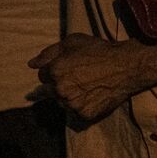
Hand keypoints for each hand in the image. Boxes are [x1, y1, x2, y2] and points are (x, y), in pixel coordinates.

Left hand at [27, 34, 156, 122]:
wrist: (125, 67)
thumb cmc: (99, 51)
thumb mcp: (72, 42)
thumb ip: (48, 53)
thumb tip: (31, 64)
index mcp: (55, 71)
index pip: (42, 76)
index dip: (54, 70)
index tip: (67, 68)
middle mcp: (60, 89)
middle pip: (49, 91)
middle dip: (59, 84)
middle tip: (77, 77)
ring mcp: (72, 104)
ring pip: (61, 103)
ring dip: (68, 96)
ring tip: (85, 86)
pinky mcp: (84, 114)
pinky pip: (75, 112)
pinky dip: (81, 105)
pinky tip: (92, 95)